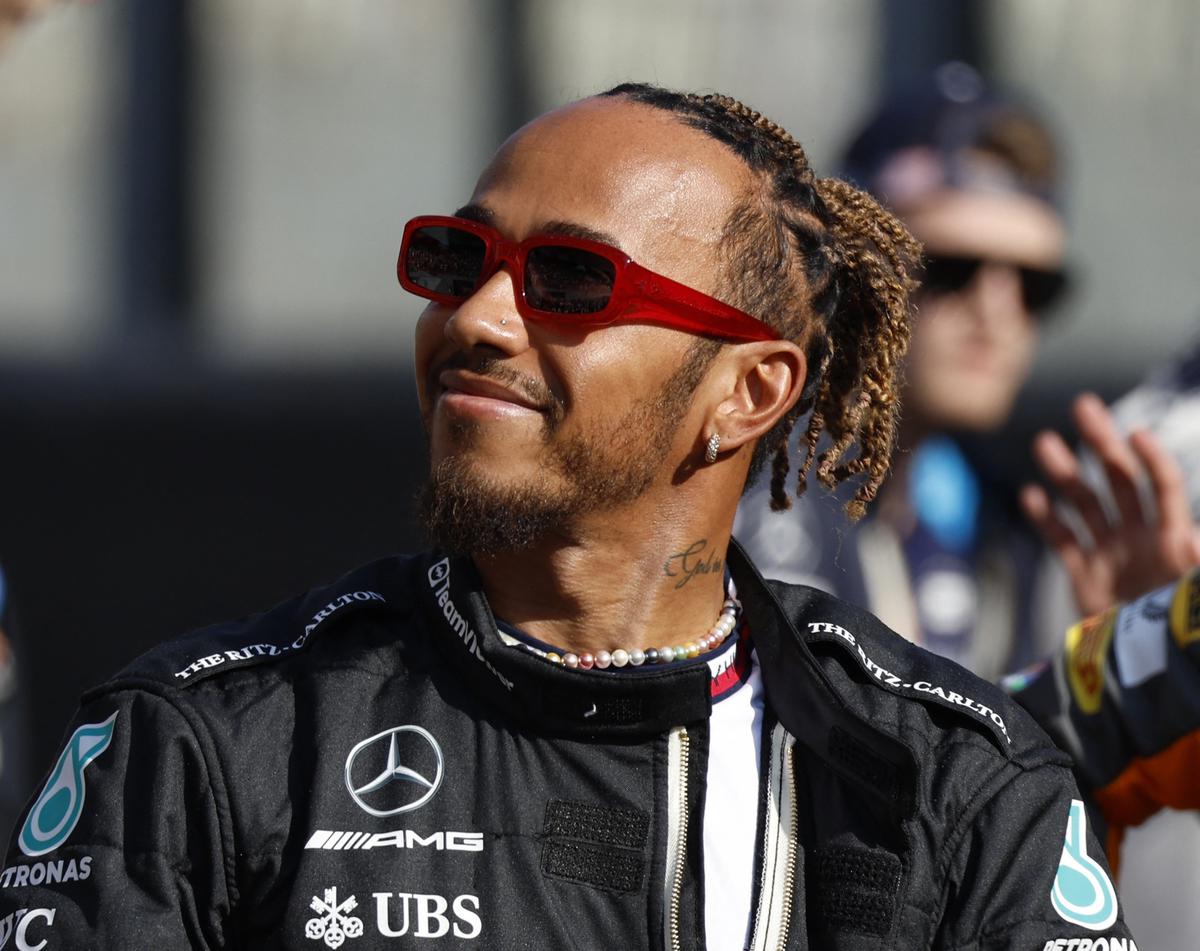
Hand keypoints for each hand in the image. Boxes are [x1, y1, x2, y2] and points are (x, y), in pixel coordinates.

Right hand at [1020, 391, 1199, 617]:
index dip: (1152, 460)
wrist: (1150, 677)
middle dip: (1102, 443)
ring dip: (1066, 472)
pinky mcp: (1084, 577)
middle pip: (1119, 481)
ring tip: (1044, 442)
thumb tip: (1196, 535)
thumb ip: (1197, 565)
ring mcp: (1110, 555)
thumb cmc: (1182, 638)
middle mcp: (1139, 539)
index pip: (1163, 488)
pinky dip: (1046, 518)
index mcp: (1172, 542)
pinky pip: (1062, 541)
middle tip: (1084, 407)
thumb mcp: (1193, 596)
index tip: (1136, 435)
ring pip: (1084, 503)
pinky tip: (1031, 496)